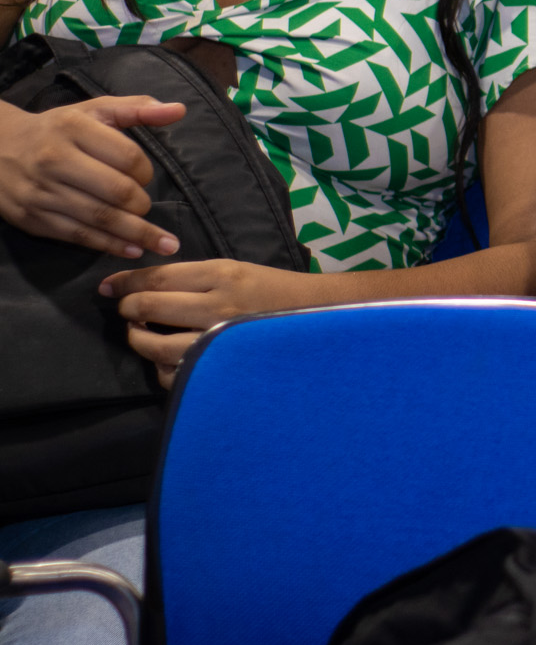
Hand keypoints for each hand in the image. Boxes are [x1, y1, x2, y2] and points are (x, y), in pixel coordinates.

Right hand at [0, 96, 184, 256]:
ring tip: (165, 245)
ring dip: (137, 234)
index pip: (127, 156)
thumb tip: (179, 110)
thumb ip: (137, 109)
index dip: (146, 171)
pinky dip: (110, 245)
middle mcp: (55, 160)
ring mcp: (42, 192)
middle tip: (147, 207)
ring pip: (100, 218)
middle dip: (142, 205)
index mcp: (74, 129)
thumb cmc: (57, 130)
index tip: (146, 176)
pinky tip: (133, 250)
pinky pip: (79, 236)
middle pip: (116, 191)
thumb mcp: (93, 111)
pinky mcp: (33, 218)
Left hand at [101, 259, 324, 387]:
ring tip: (143, 334)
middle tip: (129, 312)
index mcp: (222, 275)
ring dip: (139, 340)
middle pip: (149, 307)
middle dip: (129, 310)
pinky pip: (175, 374)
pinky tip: (167, 359)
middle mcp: (217, 307)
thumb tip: (144, 286)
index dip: (126, 282)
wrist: (317, 317)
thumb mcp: (235, 270)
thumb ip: (193, 278)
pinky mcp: (222, 368)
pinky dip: (162, 367)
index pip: (158, 277)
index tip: (108, 287)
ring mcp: (219, 341)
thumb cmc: (272, 291)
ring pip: (156, 346)